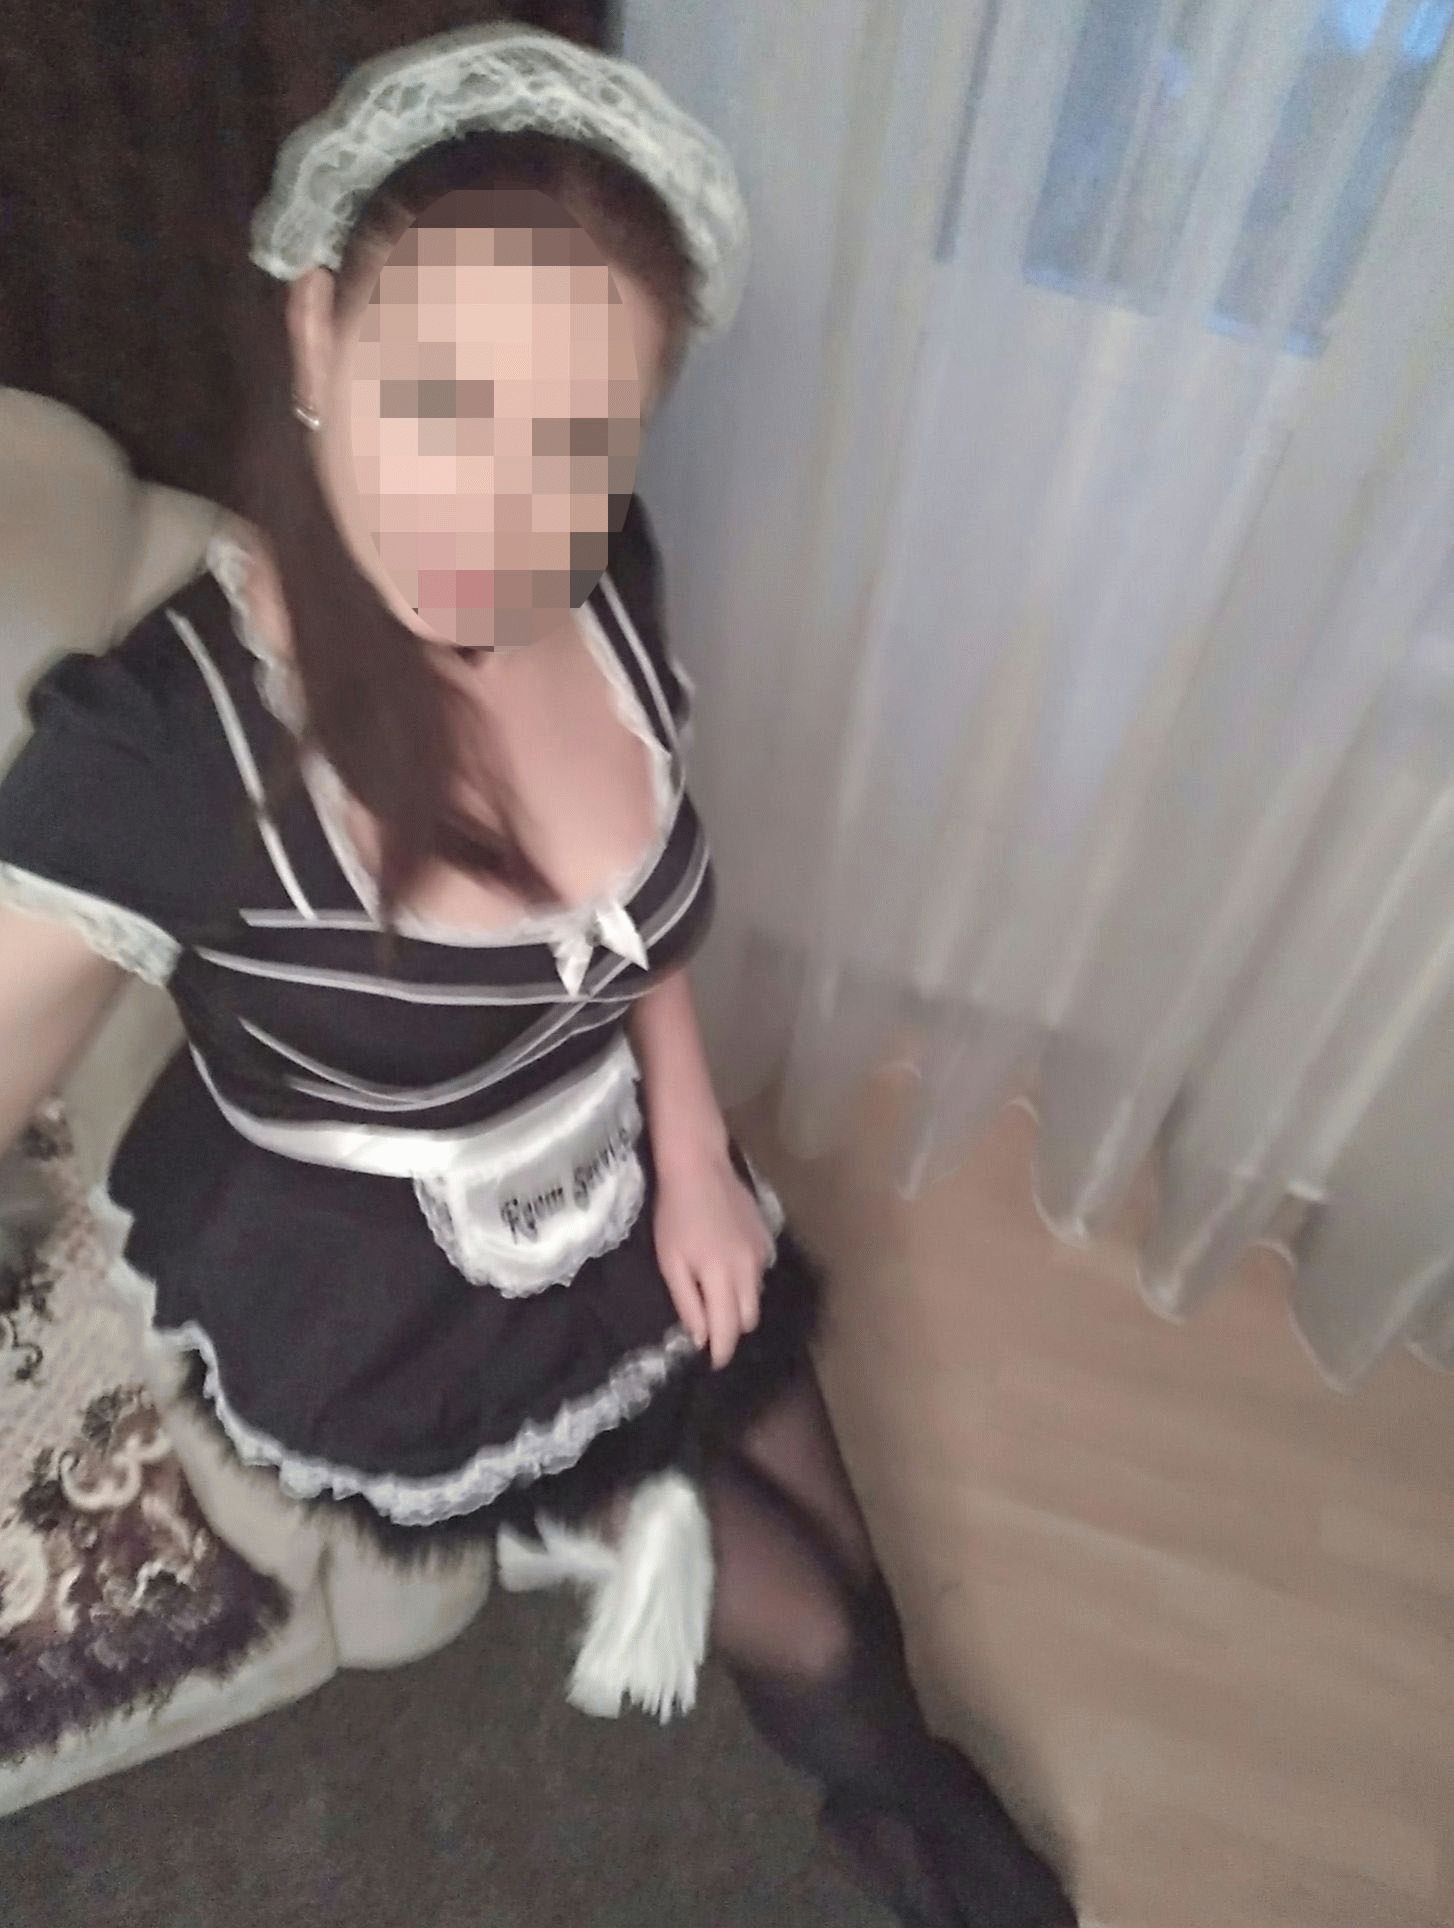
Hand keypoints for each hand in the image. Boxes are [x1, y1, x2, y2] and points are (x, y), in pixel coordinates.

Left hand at [653, 1148, 773, 1368]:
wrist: (699, 1167)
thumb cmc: (675, 1214)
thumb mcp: (671, 1261)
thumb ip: (688, 1302)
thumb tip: (700, 1337)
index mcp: (722, 1277)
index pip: (729, 1330)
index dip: (722, 1352)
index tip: (713, 1363)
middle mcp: (749, 1270)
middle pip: (749, 1318)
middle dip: (732, 1329)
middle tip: (712, 1326)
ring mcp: (762, 1252)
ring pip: (757, 1296)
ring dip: (740, 1304)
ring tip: (719, 1296)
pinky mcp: (767, 1237)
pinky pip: (761, 1272)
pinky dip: (747, 1279)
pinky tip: (729, 1265)